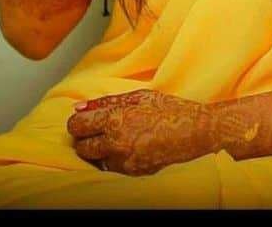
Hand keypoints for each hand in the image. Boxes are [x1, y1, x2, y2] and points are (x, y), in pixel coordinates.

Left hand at [67, 89, 215, 175]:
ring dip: (99, 150)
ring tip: (116, 137)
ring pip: (95, 160)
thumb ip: (106, 103)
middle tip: (98, 129)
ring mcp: (124, 162)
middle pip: (81, 147)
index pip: (77, 126)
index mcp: (116, 120)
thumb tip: (79, 107)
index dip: (78, 123)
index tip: (84, 120)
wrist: (194, 132)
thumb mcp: (138, 97)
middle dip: (85, 138)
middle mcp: (116, 144)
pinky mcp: (133, 173)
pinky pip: (112, 168)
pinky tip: (128, 146)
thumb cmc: (168, 109)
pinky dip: (114, 158)